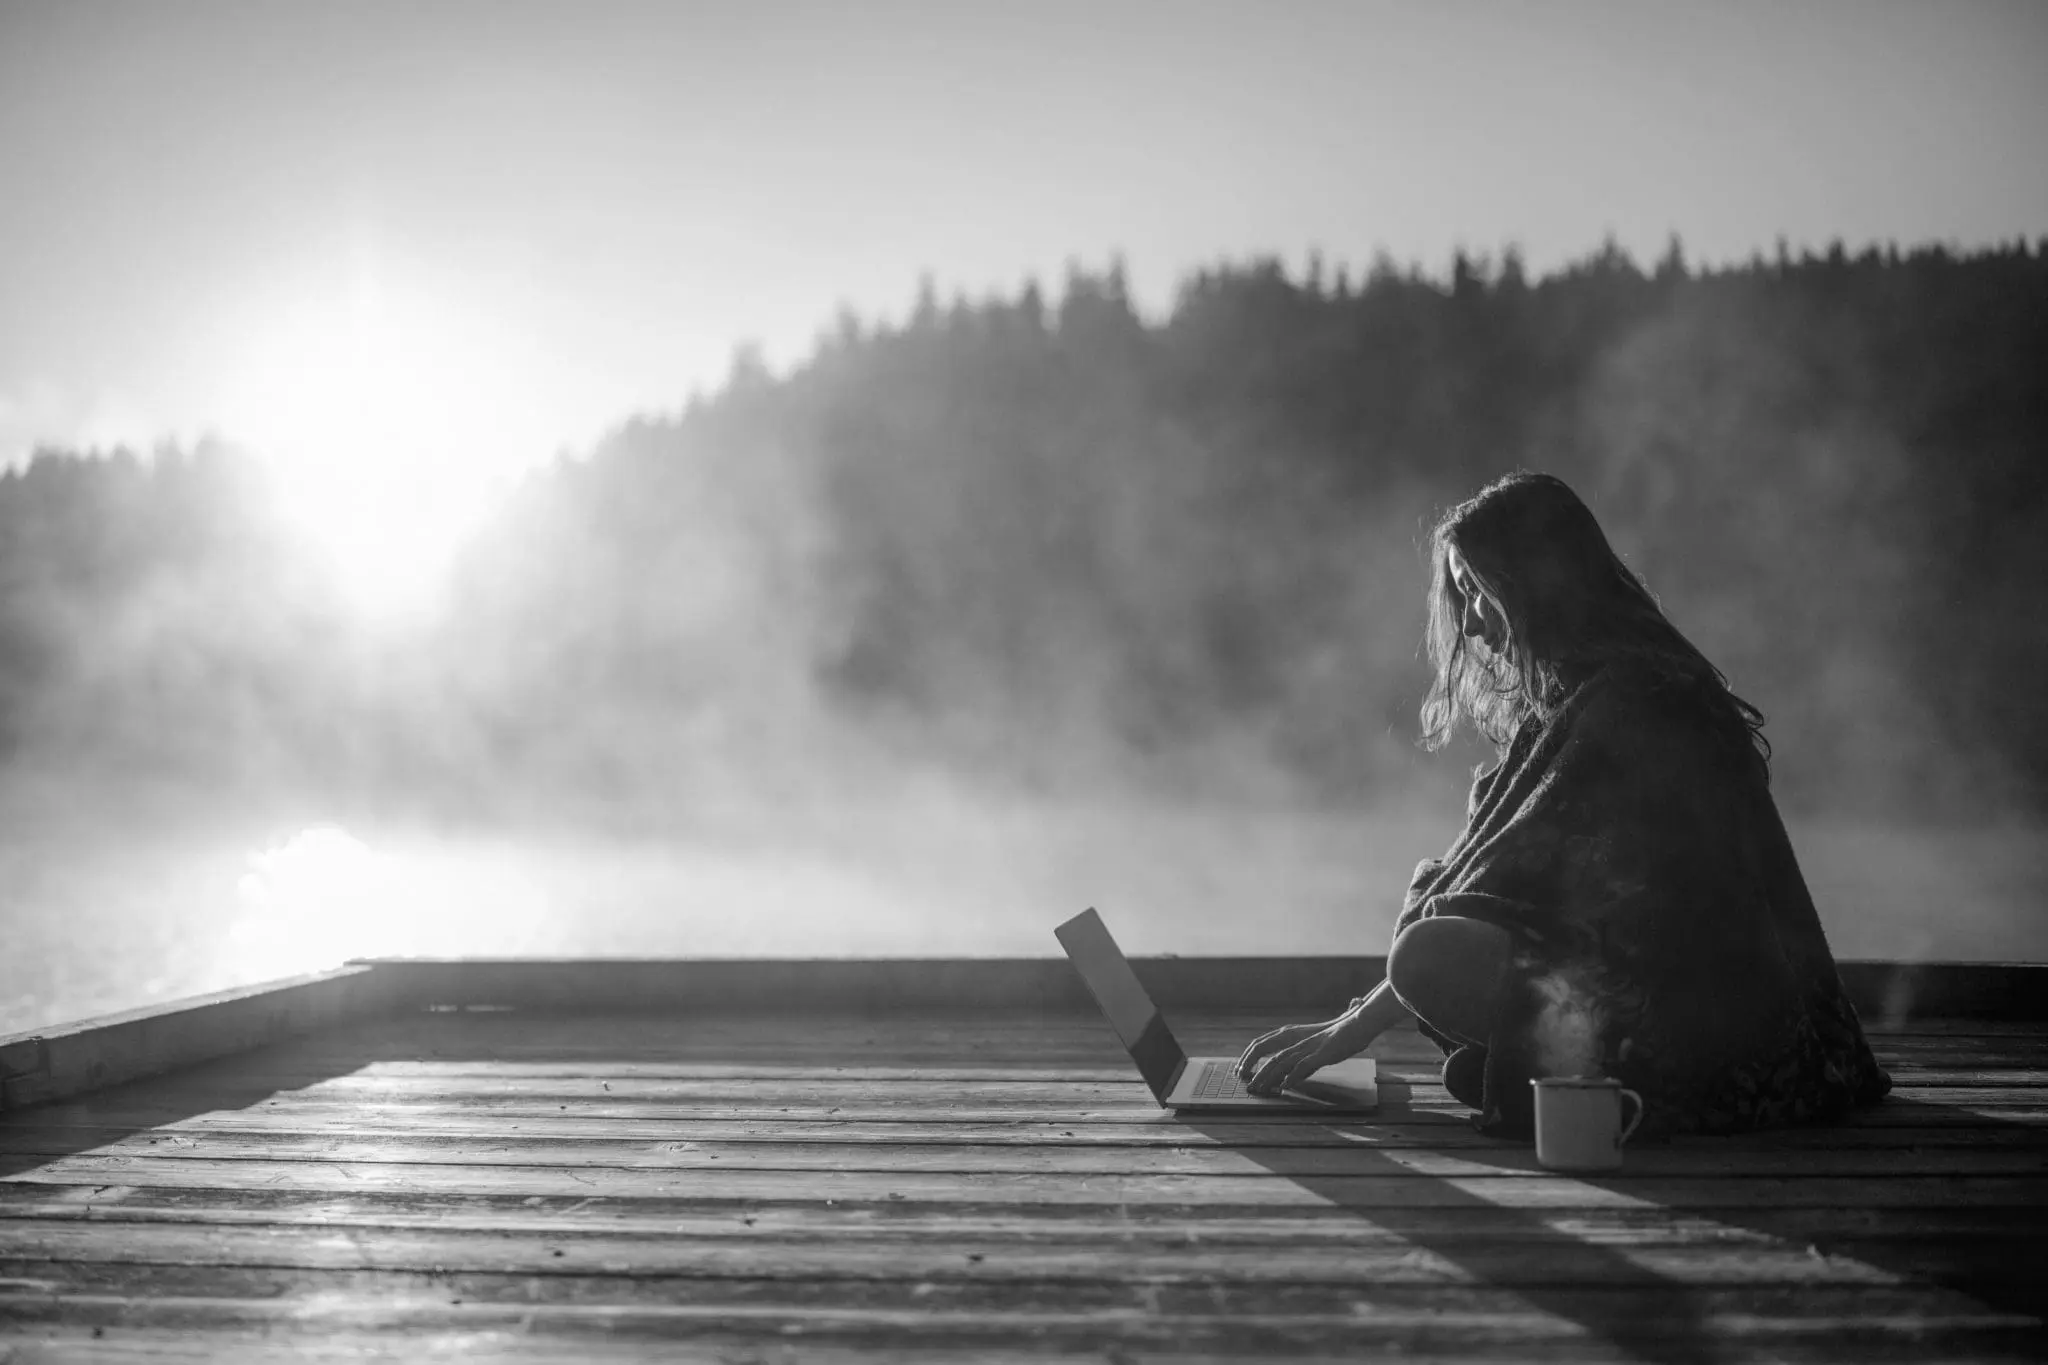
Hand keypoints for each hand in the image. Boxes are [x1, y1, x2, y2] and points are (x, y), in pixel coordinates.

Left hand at [1236, 1015, 1367, 1095]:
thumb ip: (1298, 1061)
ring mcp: (1308, 1046)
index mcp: (1290, 1034)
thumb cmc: (1335, 1037)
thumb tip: (1286, 1078)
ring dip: (1268, 1076)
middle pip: (1267, 1052)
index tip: (1240, 1070)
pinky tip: (1285, 1086)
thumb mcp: (1311, 1048)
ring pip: (1281, 1061)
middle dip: (1253, 1068)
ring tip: (1258, 1089)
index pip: (1261, 1043)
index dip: (1248, 1057)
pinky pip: (1303, 1066)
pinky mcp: (1321, 1054)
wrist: (1356, 1026)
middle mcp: (1295, 1039)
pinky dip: (1292, 1077)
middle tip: (1245, 1083)